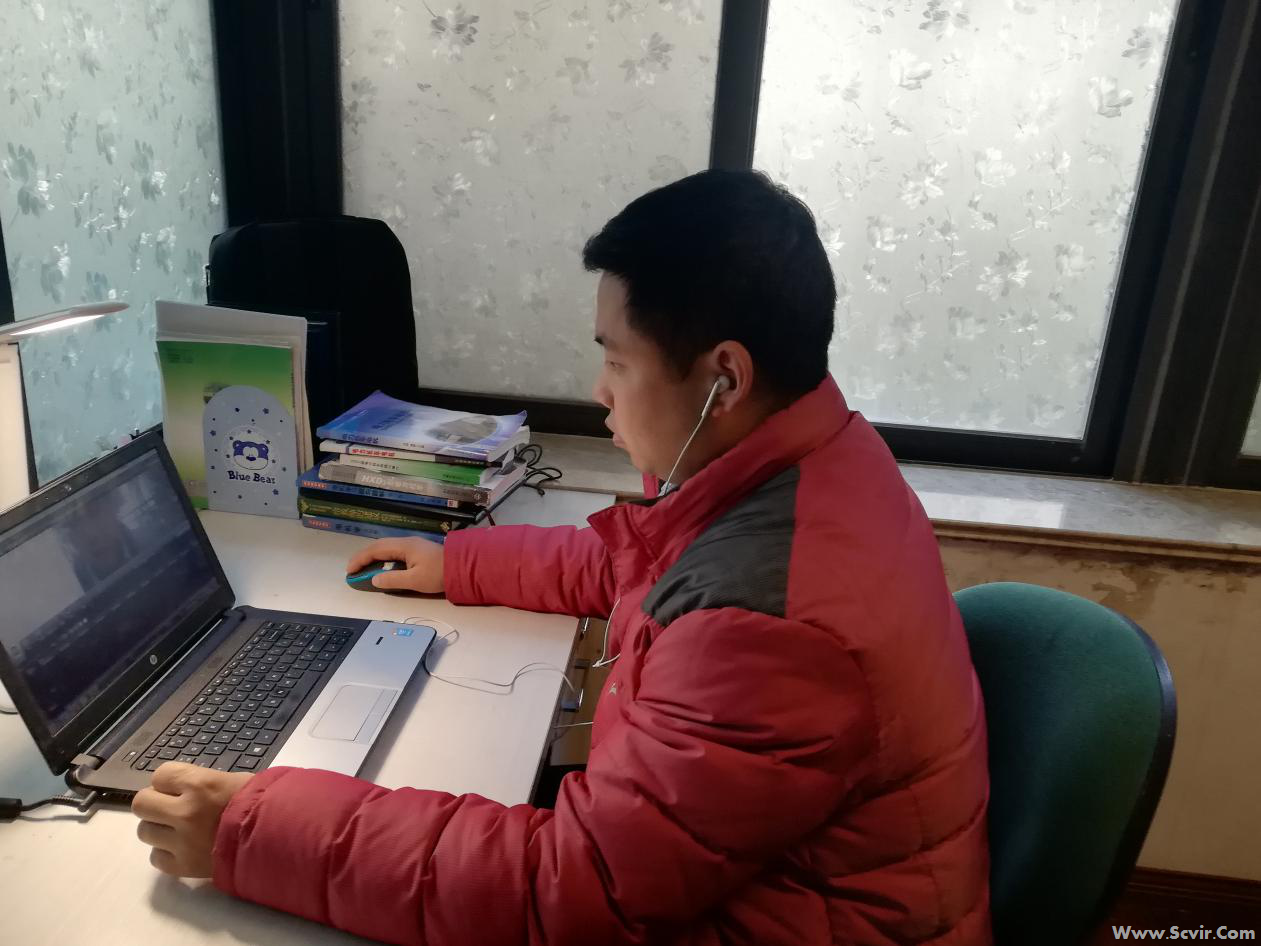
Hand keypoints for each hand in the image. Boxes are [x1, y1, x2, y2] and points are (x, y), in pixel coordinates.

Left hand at [132, 762, 253, 877]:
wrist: (278, 838)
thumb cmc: (260, 803)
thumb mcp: (231, 780)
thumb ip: (199, 783)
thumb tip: (178, 787)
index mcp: (199, 784)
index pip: (160, 775)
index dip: (169, 781)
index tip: (180, 787)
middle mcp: (184, 812)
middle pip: (142, 804)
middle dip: (156, 804)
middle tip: (172, 808)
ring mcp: (181, 842)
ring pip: (145, 832)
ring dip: (160, 829)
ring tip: (180, 830)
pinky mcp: (183, 867)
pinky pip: (156, 858)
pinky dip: (167, 853)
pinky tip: (184, 848)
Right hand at [346, 537, 445, 593]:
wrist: (462, 568)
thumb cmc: (438, 574)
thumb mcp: (414, 580)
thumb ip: (393, 580)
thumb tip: (374, 579)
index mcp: (404, 546)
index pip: (375, 550)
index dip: (360, 559)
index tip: (349, 571)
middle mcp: (406, 542)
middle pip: (379, 546)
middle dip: (363, 557)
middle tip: (352, 570)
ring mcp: (412, 545)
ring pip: (386, 548)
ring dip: (373, 557)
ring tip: (363, 568)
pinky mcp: (417, 550)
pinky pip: (394, 551)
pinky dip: (382, 558)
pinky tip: (381, 566)